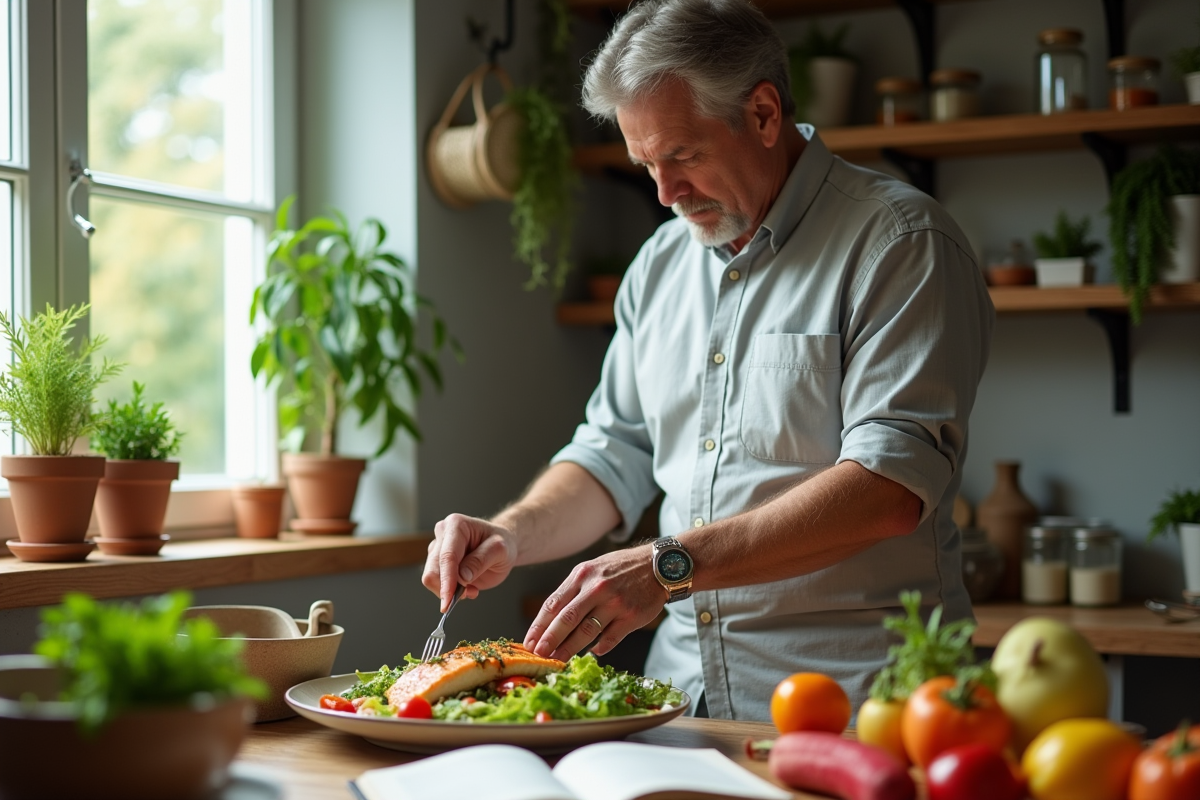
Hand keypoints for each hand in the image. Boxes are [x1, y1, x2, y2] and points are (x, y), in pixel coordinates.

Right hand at [422, 513, 518, 611]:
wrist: (501, 547)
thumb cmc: (502, 544)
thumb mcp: (500, 550)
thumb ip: (481, 560)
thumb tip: (462, 576)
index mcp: (456, 525)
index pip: (447, 556)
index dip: (447, 579)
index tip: (449, 598)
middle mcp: (442, 534)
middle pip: (433, 569)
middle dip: (448, 587)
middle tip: (470, 593)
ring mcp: (438, 549)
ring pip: (431, 578)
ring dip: (451, 590)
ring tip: (473, 589)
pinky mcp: (438, 563)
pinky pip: (438, 583)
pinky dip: (452, 591)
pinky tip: (468, 587)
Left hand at [525, 545, 665, 660]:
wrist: (659, 565)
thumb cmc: (621, 568)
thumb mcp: (593, 568)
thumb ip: (573, 590)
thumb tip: (551, 619)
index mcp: (582, 575)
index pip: (553, 603)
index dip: (539, 625)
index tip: (529, 641)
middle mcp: (596, 588)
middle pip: (566, 619)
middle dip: (549, 640)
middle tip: (538, 655)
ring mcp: (615, 603)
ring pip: (586, 632)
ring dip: (569, 649)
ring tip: (558, 660)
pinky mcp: (631, 617)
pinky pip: (610, 638)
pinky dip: (599, 648)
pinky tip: (591, 653)